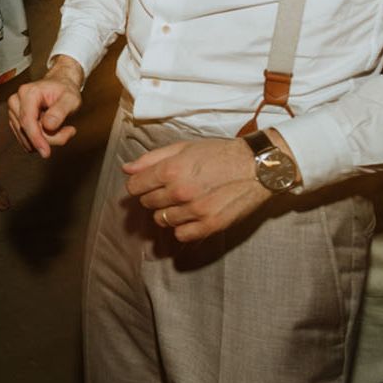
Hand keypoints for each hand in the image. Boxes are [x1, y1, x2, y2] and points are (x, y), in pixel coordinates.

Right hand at [8, 56, 83, 157]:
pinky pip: (27, 139)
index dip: (36, 138)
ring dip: (46, 139)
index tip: (46, 152)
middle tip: (69, 132)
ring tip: (62, 128)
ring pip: (27, 138)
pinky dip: (41, 140)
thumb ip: (60, 111)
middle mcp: (16, 101)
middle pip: (27, 131)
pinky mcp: (16, 121)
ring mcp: (14, 111)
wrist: (60, 86)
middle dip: (48, 138)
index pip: (27, 120)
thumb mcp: (71, 99)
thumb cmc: (65, 90)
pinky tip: (52, 130)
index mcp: (28, 92)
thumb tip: (48, 125)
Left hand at [123, 137, 270, 241]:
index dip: (138, 184)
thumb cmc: (219, 153)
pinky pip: (181, 235)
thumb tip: (126, 169)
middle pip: (148, 203)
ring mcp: (195, 211)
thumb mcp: (184, 147)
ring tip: (183, 200)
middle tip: (169, 188)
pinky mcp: (210, 225)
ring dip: (167, 211)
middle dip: (154, 196)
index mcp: (171, 169)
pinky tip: (191, 215)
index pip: (135, 186)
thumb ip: (152, 158)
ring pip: (162, 220)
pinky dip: (182, 227)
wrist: (255, 166)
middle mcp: (180, 192)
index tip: (146, 183)